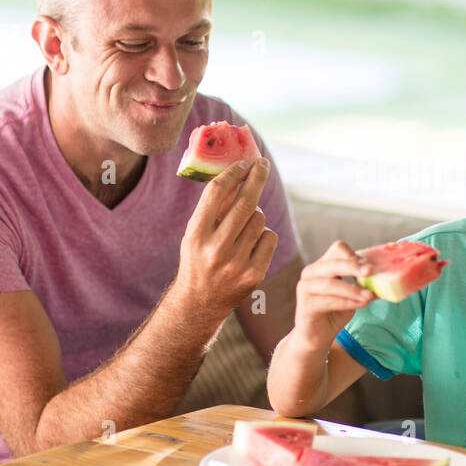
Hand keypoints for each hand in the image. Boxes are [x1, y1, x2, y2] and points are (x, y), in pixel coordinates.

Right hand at [175, 159, 278, 316]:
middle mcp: (215, 249)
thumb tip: (237, 174)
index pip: (216, 193)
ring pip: (259, 219)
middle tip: (262, 164)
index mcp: (196, 235)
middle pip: (244, 202)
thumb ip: (213, 209)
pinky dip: (264, 235)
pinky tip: (251, 245)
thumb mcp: (195, 234)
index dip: (233, 173)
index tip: (244, 162)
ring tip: (243, 227)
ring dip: (255, 215)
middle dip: (256, 178)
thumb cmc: (198, 259)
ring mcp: (236, 263)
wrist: (199, 303)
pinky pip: (269, 237)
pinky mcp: (254, 275)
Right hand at [294, 240, 374, 349]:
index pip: (338, 249)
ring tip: (369, 296)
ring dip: (352, 290)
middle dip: (353, 266)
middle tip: (370, 272)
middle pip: (334, 263)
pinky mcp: (305, 305)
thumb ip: (363, 285)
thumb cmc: (335, 312)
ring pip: (330, 284)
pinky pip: (327, 301)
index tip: (370, 267)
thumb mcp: (352, 295)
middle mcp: (311, 272)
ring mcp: (305, 288)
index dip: (354, 256)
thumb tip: (386, 279)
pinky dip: (346, 302)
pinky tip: (359, 305)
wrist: (318, 336)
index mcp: (323, 265)